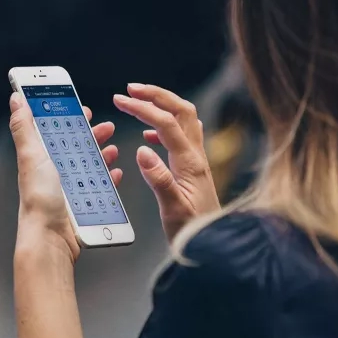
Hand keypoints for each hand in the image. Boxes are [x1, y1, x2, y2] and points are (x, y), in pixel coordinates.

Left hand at [9, 93, 121, 263]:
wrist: (50, 238)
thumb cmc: (39, 200)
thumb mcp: (31, 155)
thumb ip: (24, 127)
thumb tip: (16, 99)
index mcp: (40, 159)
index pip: (53, 131)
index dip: (66, 117)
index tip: (80, 106)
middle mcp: (53, 173)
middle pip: (75, 147)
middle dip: (91, 134)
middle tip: (105, 125)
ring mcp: (68, 189)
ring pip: (89, 165)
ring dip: (101, 154)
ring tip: (112, 147)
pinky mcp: (81, 205)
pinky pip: (99, 188)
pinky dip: (108, 178)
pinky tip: (114, 172)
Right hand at [114, 84, 219, 241]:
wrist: (216, 248)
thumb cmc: (194, 233)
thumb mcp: (172, 210)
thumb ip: (158, 180)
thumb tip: (142, 150)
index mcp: (189, 163)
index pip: (165, 123)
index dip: (142, 107)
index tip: (121, 100)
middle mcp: (196, 157)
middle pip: (180, 110)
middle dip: (155, 95)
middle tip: (131, 89)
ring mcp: (197, 161)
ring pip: (183, 119)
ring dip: (161, 106)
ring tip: (138, 103)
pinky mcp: (194, 169)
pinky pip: (181, 136)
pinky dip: (164, 126)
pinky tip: (149, 136)